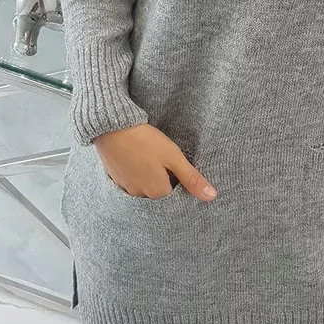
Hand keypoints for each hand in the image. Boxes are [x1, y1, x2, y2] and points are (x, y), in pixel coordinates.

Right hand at [94, 122, 216, 200]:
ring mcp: (125, 187)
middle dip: (163, 181)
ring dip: (148, 177)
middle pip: (158, 193)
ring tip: (149, 158)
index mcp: (157, 192)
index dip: (178, 181)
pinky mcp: (114, 178)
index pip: (174, 195)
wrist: (112, 127)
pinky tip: (136, 158)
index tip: (176, 167)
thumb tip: (211, 196)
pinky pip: (129, 181)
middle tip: (162, 160)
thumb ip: (191, 178)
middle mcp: (140, 195)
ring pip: (143, 187)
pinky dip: (134, 173)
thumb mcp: (174, 157)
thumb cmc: (145, 141)